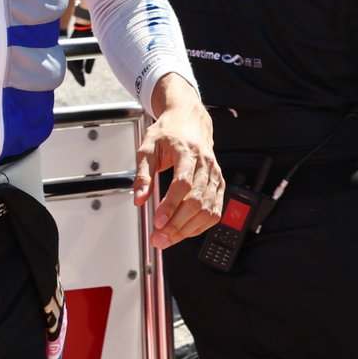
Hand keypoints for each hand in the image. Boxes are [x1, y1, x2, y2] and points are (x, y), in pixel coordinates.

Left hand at [134, 73, 222, 248]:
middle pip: (196, 201)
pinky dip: (201, 225)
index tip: (158, 221)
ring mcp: (215, 175)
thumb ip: (142, 175)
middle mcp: (206, 164)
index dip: (171, 205)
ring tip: (168, 238)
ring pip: (207, 209)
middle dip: (177, 224)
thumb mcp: (147, 148)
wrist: (189, 120)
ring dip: (188, 229)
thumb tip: (138, 200)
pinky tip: (185, 231)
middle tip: (159, 238)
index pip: (183, 183)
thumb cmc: (168, 133)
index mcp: (187, 152)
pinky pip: (215, 211)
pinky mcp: (219, 184)